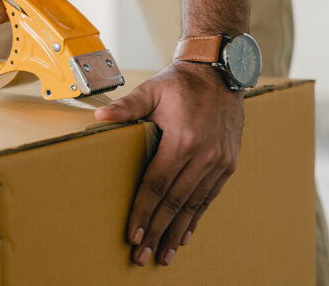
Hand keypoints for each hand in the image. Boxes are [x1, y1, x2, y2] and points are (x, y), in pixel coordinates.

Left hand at [95, 61, 242, 266]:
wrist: (221, 71)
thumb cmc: (181, 82)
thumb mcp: (153, 89)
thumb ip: (128, 106)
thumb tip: (100, 117)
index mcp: (183, 139)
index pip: (157, 185)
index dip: (143, 212)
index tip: (132, 235)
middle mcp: (204, 155)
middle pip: (175, 202)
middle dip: (156, 231)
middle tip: (141, 256)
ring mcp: (219, 162)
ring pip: (194, 205)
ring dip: (176, 232)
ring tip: (163, 254)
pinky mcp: (228, 164)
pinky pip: (209, 198)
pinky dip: (196, 218)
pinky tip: (184, 235)